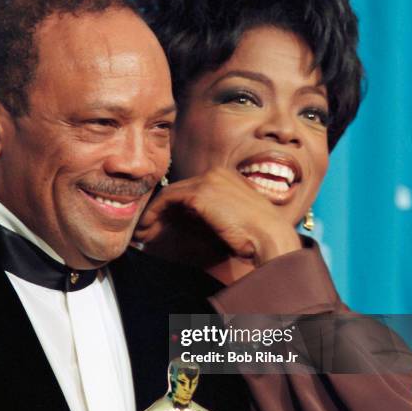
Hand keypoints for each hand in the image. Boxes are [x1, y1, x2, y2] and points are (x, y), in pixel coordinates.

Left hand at [134, 167, 300, 265]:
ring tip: (142, 231)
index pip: (192, 188)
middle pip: (179, 188)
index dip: (174, 206)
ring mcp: (208, 180)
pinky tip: (146, 228)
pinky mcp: (200, 193)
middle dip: (160, 209)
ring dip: (152, 212)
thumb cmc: (257, 236)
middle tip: (145, 227)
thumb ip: (210, 214)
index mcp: (227, 177)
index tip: (162, 223)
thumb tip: (183, 220)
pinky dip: (153, 213)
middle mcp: (216, 173)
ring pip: (170, 193)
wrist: (269, 237)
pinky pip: (167, 199)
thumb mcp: (232, 220)